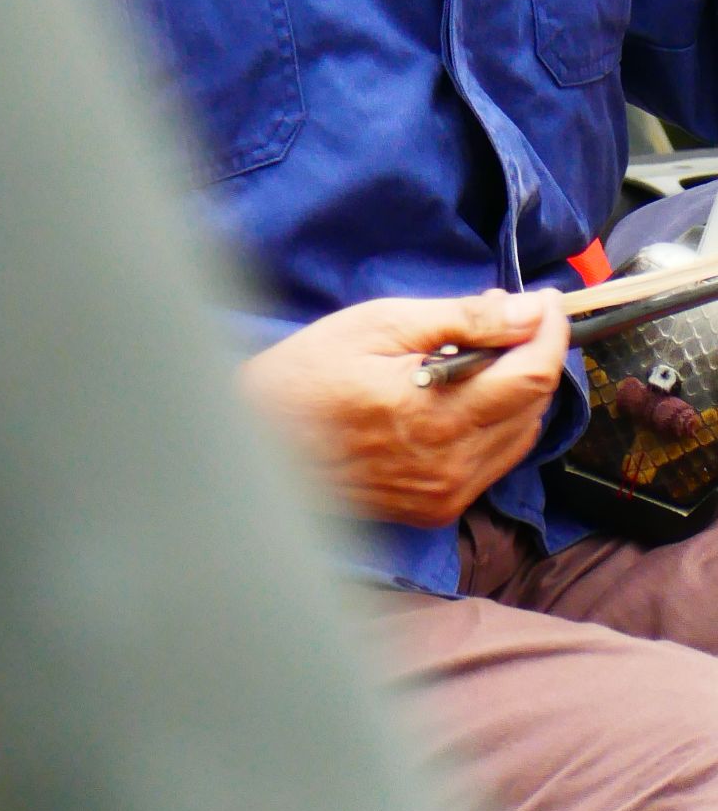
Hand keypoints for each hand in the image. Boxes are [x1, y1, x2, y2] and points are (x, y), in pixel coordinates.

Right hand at [241, 289, 569, 529]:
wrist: (259, 440)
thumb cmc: (311, 370)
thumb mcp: (381, 324)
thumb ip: (462, 319)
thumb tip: (527, 310)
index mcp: (437, 414)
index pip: (532, 376)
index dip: (551, 331)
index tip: (548, 300)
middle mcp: (451, 465)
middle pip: (534, 408)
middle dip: (538, 355)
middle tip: (515, 316)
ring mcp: (444, 494)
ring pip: (520, 438)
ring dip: (520, 391)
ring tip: (491, 350)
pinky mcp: (434, 510)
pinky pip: (492, 463)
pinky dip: (497, 424)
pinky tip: (468, 394)